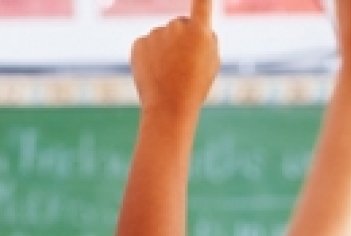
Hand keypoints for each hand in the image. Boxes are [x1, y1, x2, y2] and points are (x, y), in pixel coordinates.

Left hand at [130, 0, 219, 117]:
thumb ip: (207, 39)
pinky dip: (150, 56)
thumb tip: (200, 28)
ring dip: (165, 50)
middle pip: (180, 24)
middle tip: (183, 66)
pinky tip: (154, 72)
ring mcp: (155, 34)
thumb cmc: (195, 87)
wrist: (168, 109)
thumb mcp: (211, 63)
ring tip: (168, 73)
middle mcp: (177, 26)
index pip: (202, 1)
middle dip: (181, 39)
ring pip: (163, 37)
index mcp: (200, 31)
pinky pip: (147, 45)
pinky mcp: (139, 43)